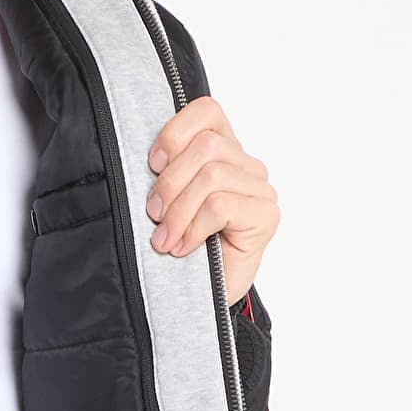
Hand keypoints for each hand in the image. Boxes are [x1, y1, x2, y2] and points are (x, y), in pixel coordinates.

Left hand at [144, 96, 278, 308]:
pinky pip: (220, 206)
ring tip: (165, 239)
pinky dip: (193, 229)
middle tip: (154, 215)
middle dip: (169, 183)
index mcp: (221, 151)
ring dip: (178, 212)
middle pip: (206, 146)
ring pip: (211, 176)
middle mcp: (245, 166)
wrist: (196, 298)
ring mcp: (259, 190)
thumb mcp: (163, 201)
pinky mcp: (266, 216)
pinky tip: (183, 248)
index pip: (207, 111)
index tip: (153, 165)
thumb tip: (145, 155)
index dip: (174, 133)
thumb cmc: (178, 247)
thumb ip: (163, 171)